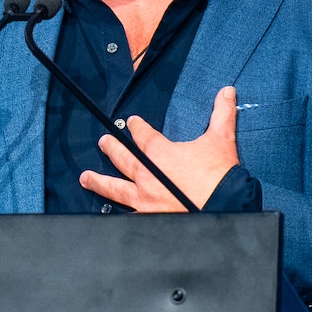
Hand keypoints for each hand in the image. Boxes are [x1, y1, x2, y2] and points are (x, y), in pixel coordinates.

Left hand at [79, 85, 238, 211]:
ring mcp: (145, 200)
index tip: (132, 122)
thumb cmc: (220, 176)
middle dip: (112, 148)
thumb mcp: (221, 140)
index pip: (143, 135)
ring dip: (99, 182)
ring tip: (85, 178)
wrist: (226, 208)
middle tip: (103, 142)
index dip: (136, 127)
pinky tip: (107, 213)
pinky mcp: (148, 219)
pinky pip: (126, 215)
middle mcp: (147, 176)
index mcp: (161, 154)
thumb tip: (227, 92)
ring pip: (115, 189)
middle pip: (123, 158)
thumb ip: (222, 114)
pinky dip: (115, 214)